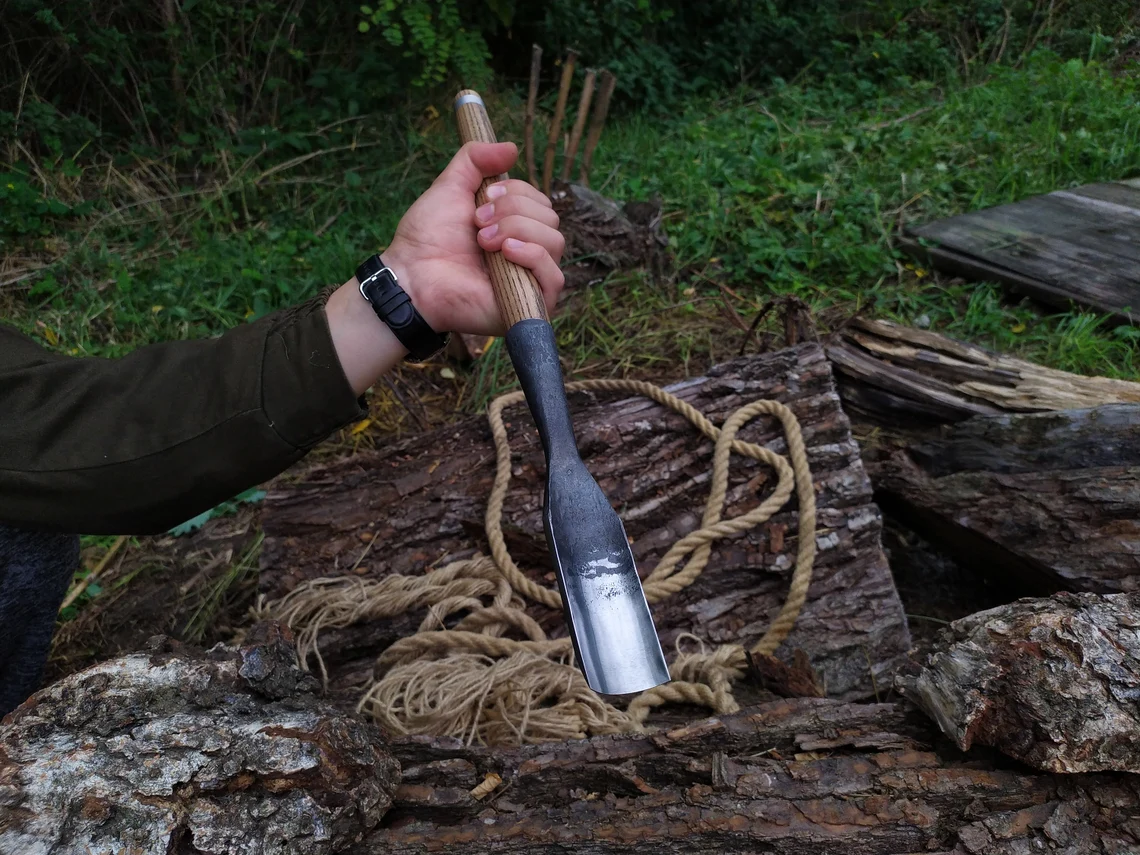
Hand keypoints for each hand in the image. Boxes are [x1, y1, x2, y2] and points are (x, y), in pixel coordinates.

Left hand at [382, 141, 565, 335]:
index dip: (516, 193)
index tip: (482, 199)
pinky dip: (533, 257)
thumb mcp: (451, 186)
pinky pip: (555, 277)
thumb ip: (476, 160)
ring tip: (483, 241)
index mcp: (515, 228)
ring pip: (555, 242)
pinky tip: (506, 252)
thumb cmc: (427, 237)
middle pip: (550, 219)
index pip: (542, 202)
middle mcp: (527, 254)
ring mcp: (530, 281)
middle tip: (477, 224)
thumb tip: (513, 147)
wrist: (411, 274)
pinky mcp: (530, 305)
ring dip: (519, 230)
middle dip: (514, 211)